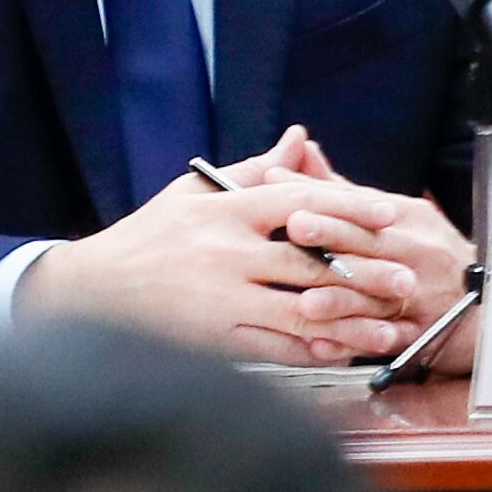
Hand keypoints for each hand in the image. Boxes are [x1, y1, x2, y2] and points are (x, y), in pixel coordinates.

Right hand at [15, 126, 434, 365]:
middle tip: (406, 280)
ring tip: (388, 327)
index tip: (390, 213)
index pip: (299, 202)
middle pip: (310, 262)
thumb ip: (252, 171)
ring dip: (351, 322)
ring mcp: (216, 298)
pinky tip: (340, 352)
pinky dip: (312, 351)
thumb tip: (300, 139)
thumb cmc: (144, 239)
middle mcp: (222, 253)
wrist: (85, 292)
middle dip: (366, 272)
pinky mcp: (209, 337)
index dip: (352, 206)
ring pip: (301, 310)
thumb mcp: (192, 194)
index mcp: (221, 211)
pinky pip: (273, 348)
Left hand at [248, 127, 476, 370]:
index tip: (293, 205)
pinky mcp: (417, 333)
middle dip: (331, 239)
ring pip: (375, 297)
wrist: (485, 301)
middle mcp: (415, 254)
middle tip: (295, 231)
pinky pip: (384, 339)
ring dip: (339, 300)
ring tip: (307, 303)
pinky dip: (351, 343)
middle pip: (369, 246)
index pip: (363, 210)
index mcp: (406, 219)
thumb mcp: (393, 213)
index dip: (328, 207)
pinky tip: (322, 345)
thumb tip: (298, 149)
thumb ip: (341, 188)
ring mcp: (419, 295)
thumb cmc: (426, 251)